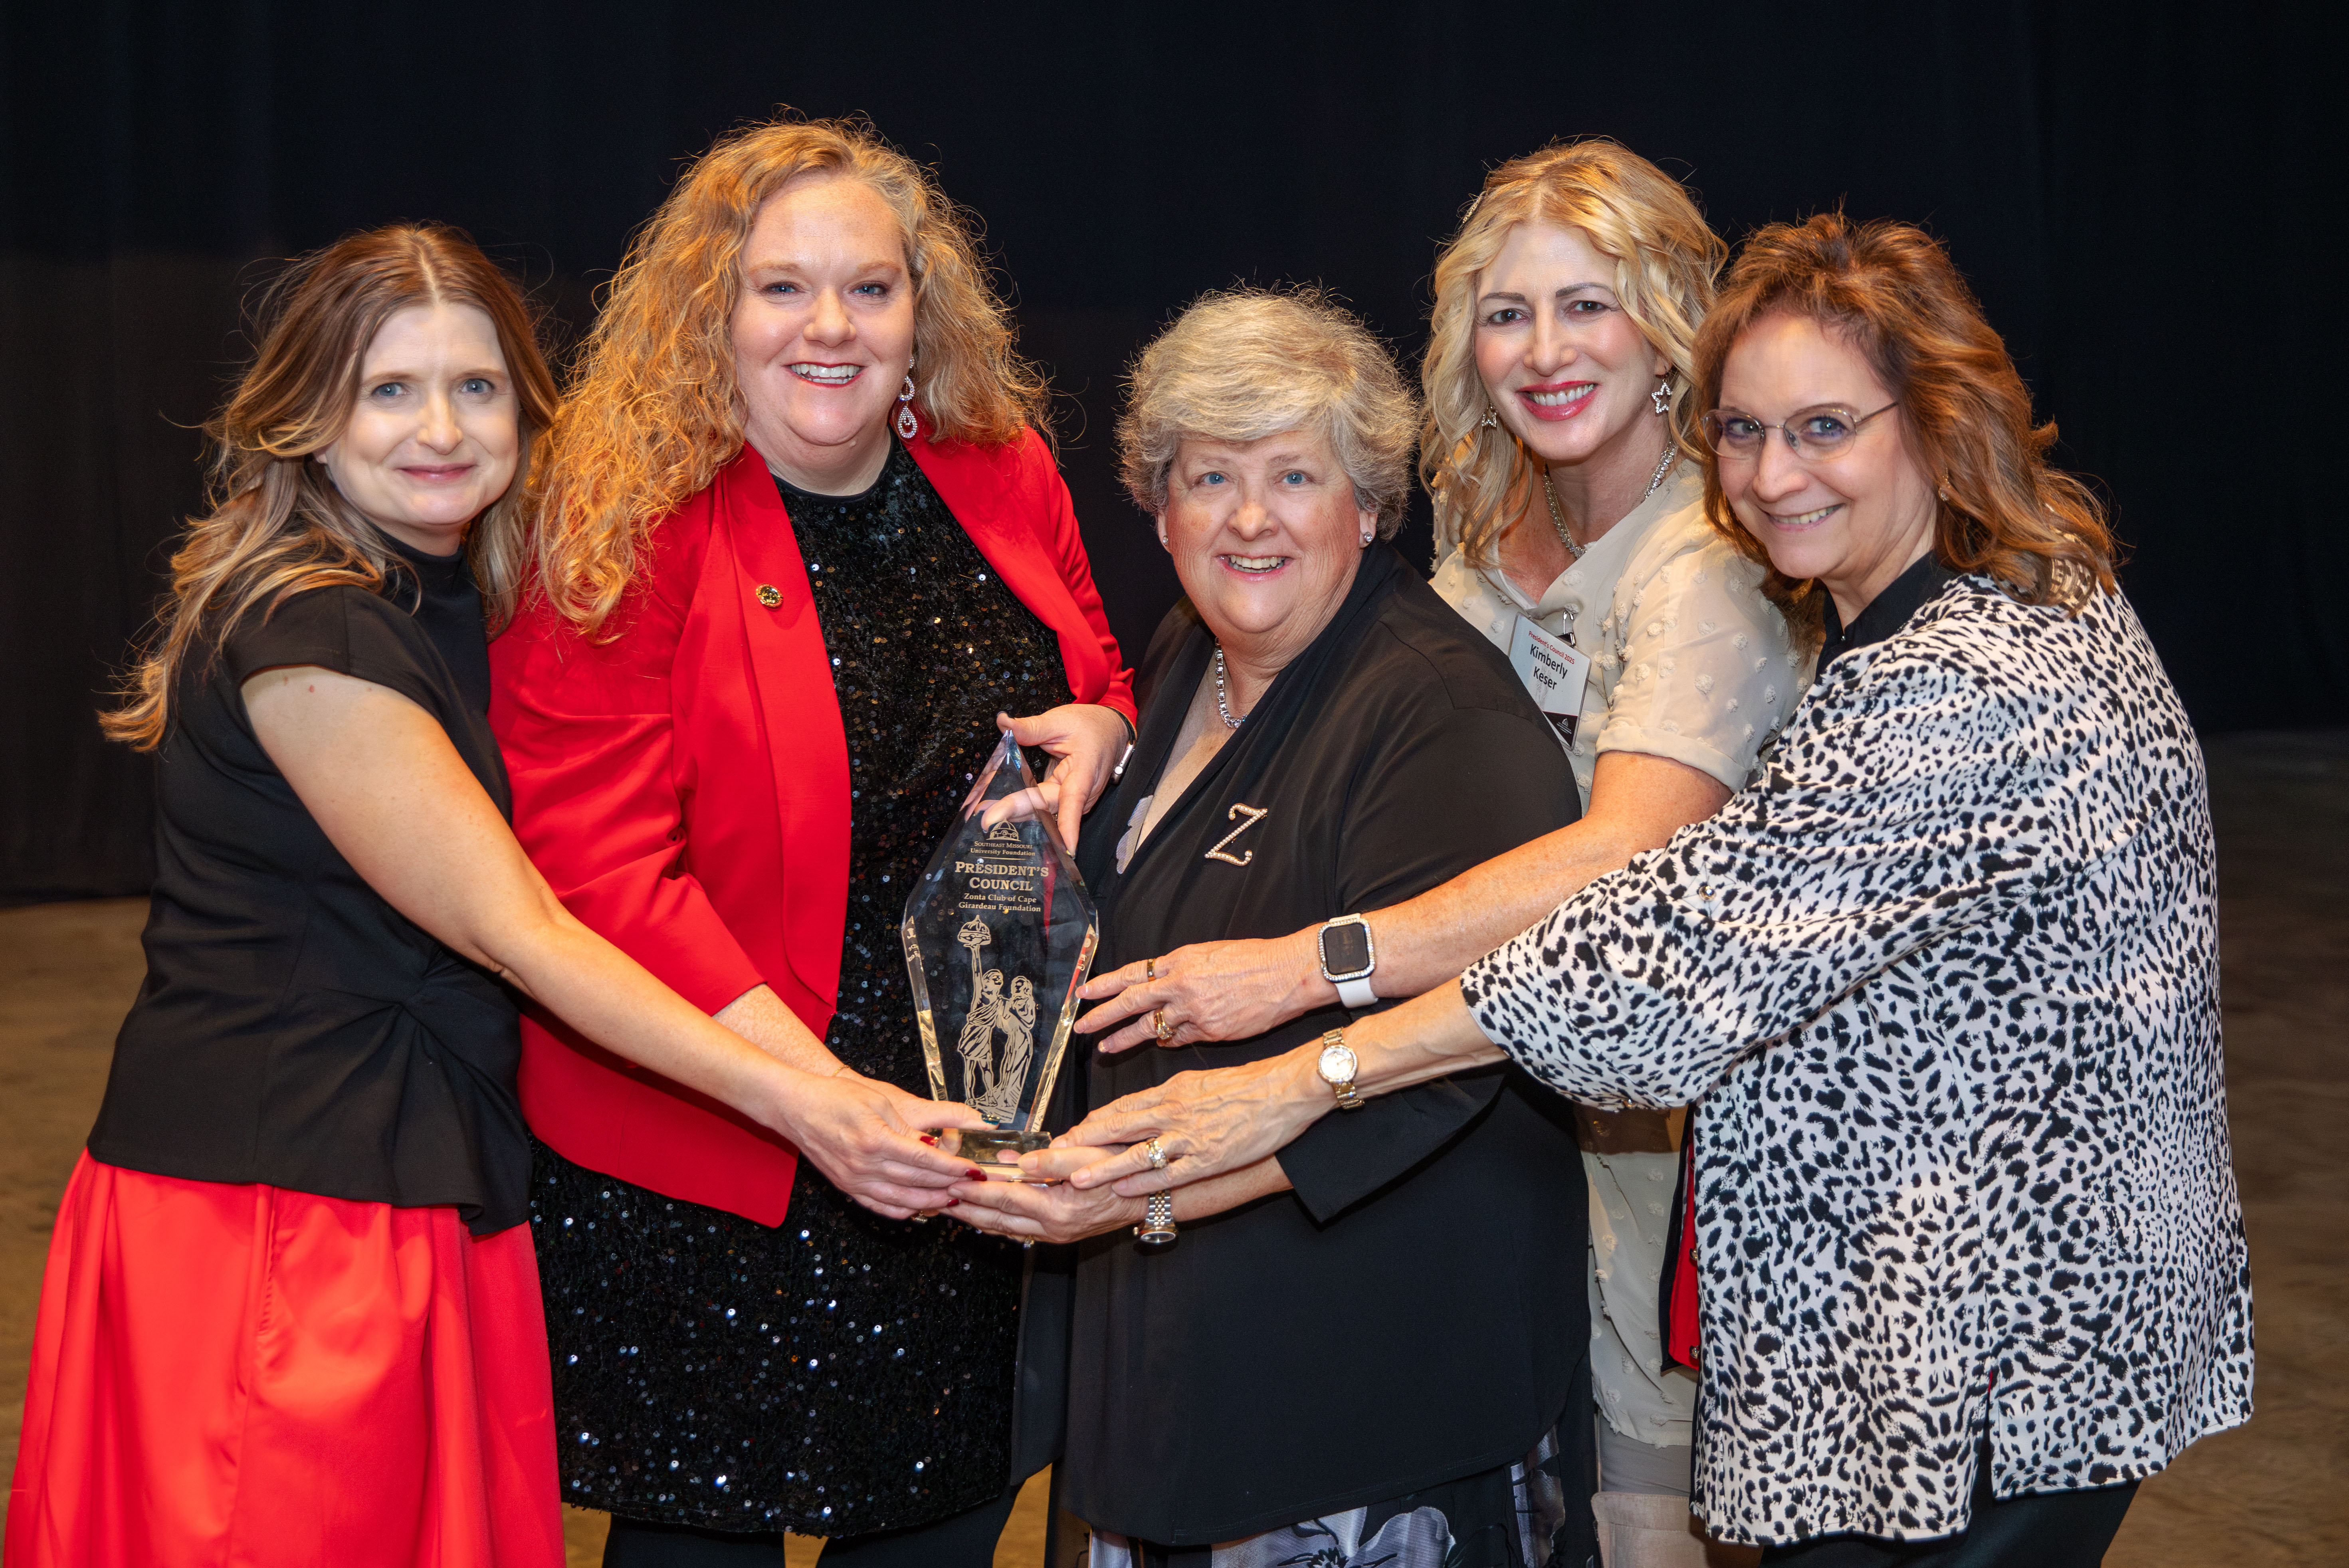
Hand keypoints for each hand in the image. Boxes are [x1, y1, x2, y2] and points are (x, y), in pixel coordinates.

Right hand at [762, 1070, 995, 1220]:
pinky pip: (880, 1208)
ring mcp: (854, 1181)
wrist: (795, 1108)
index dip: (954, 1168)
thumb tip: (934, 1146)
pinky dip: (903, 1212)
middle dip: (950, 1186)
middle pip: (918, 1184)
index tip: (974, 1170)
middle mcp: (865, 1166)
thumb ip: (907, 1127)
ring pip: (902, 1202)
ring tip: (954, 1199)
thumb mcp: (877, 1102)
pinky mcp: (847, 1187)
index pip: (926, 1161)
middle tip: (972, 1187)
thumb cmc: (835, 1098)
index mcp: (876, 1141)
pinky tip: (920, 1208)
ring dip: (931, 1203)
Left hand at [943, 1145, 1145, 1244]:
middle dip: (967, 1209)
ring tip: (953, 1207)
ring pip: (1004, 1229)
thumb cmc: (1121, 1174)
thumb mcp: (1091, 1157)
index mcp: (1058, 1209)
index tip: (954, 1182)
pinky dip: (996, 1223)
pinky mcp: (1056, 1234)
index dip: (978, 1191)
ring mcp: (1054, 1234)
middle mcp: (1052, 1228)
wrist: (1145, 1200)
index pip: (1007, 1199)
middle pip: (998, 1220)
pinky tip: (983, 1216)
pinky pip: (1017, 1231)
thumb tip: (1016, 1160)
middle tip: (940, 1198)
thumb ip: (1053, 1159)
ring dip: (976, 1218)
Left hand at [981, 705, 1129, 850]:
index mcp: (1085, 772)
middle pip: (1048, 808)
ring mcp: (1073, 802)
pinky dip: (1020, 810)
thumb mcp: (1061, 721)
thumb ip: (1031, 726)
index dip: (1067, 825)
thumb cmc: (1091, 727)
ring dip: (1015, 815)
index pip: (1074, 801)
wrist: (1110, 733)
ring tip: (986, 816)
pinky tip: (997, 812)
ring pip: (1042, 812)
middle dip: (1018, 814)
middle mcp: (1082, 793)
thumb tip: (1003, 722)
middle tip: (987, 820)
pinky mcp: (1063, 802)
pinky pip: (1041, 809)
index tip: (1064, 848)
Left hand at [1053, 1050, 1327, 1198]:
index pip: (1121, 1107)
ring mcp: (1190, 1136)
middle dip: (1083, 1143)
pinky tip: (1125, 1190)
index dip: (1091, 1122)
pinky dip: (1146, 1181)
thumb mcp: (1201, 1083)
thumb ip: (1172, 1097)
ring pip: (1138, 1152)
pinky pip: (1170, 1172)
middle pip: (1119, 1126)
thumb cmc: (1248, 1085)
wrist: (1285, 1087)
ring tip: (1076, 1178)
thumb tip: (1148, 1108)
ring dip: (1105, 1166)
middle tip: (1052, 1156)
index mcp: (1172, 1091)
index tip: (1068, 1134)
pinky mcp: (1210, 1156)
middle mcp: (1174, 1111)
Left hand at [1075, 930, 1328, 1052]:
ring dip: (1126, 1038)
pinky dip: (1166, 1041)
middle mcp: (1181, 985)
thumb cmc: (1253, 958)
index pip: (1132, 973)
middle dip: (1102, 1016)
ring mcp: (1194, 1011)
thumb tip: (1159, 980)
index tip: (1084, 994)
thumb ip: (1181, 968)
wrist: (1286, 974)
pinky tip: (1158, 1044)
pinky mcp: (1209, 1032)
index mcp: (1180, 961)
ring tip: (1107, 1047)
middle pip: (1131, 1002)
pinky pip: (1178, 1039)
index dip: (1105, 984)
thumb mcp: (1209, 952)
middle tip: (1081, 1028)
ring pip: (1151, 1027)